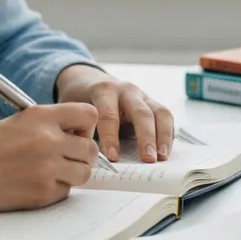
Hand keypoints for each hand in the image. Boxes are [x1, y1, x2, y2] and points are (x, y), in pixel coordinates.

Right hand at [0, 103, 98, 213]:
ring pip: (83, 173)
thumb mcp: (18, 122)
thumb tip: (80, 137)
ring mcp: (46, 168)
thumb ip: (49, 126)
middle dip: (81, 156)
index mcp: (42, 116)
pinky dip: (53, 191)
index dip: (86, 127)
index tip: (76, 135)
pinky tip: (32, 184)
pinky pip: (65, 192)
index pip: (89, 115)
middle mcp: (48, 140)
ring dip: (71, 175)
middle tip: (64, 159)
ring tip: (48, 173)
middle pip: (91, 149)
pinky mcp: (41, 193)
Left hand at [54, 64, 174, 163]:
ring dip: (162, 137)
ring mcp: (142, 96)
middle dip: (145, 137)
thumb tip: (82, 158)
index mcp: (103, 90)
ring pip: (159, 113)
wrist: (89, 80)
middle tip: (148, 160)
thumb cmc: (80, 100)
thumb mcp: (73, 109)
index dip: (111, 137)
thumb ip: (77, 129)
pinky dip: (167, 135)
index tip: (113, 158)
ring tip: (162, 157)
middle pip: (141, 112)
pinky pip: (165, 117)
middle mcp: (126, 90)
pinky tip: (165, 152)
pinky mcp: (152, 103)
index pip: (109, 115)